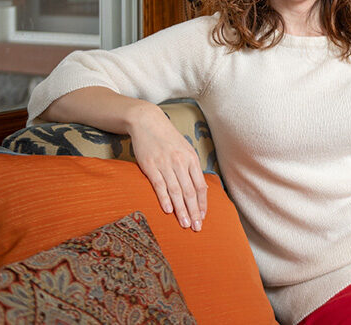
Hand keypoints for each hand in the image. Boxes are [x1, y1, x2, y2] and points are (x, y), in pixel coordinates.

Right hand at [127, 103, 207, 230]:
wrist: (148, 122)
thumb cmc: (168, 139)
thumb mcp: (185, 150)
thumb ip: (192, 169)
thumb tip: (201, 189)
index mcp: (191, 159)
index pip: (200, 186)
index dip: (202, 203)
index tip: (203, 217)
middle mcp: (181, 162)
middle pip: (190, 192)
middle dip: (194, 211)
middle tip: (196, 227)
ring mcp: (165, 164)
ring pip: (176, 191)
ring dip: (181, 210)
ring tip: (184, 224)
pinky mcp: (150, 166)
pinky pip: (160, 185)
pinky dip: (164, 198)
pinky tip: (168, 211)